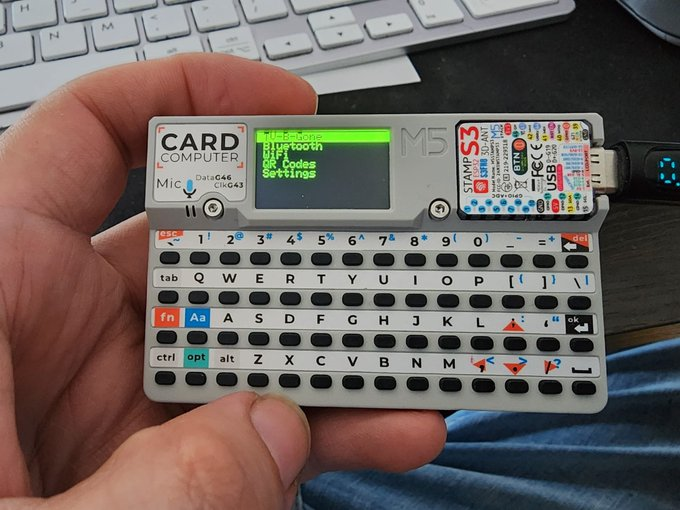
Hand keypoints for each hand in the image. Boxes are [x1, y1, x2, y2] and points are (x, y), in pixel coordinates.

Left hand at [0, 54, 445, 508]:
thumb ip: (153, 491)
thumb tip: (267, 436)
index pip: (89, 141)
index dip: (189, 98)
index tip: (288, 110)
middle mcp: (52, 332)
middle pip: (197, 247)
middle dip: (297, 244)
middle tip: (379, 252)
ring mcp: (108, 401)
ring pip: (238, 343)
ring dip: (325, 352)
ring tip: (404, 369)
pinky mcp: (147, 462)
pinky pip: (243, 420)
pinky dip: (309, 425)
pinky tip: (370, 433)